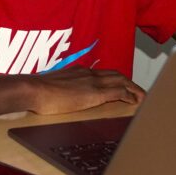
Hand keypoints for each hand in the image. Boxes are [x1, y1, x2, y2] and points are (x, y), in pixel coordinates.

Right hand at [26, 66, 144, 114]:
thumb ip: (61, 88)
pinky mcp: (95, 93)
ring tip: (143, 97)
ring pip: (122, 81)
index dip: (115, 79)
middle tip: (138, 92)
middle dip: (130, 83)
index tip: (121, 85)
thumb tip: (58, 95)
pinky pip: (119, 92)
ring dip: (135, 89)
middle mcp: (88, 73)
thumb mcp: (52, 87)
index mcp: (79, 72)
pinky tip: (136, 102)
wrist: (33, 90)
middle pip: (116, 75)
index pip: (103, 73)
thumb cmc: (37, 92)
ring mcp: (93, 82)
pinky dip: (130, 96)